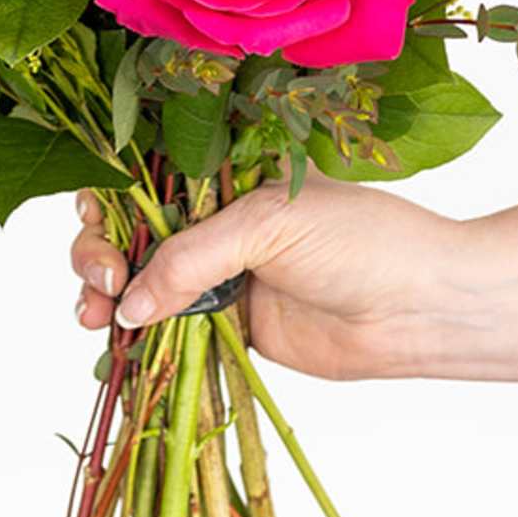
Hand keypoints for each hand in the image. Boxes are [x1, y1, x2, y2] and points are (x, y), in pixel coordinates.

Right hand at [68, 178, 463, 381]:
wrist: (420, 307)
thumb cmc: (359, 240)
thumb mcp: (267, 225)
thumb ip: (191, 260)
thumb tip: (128, 304)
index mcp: (222, 175)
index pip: (143, 179)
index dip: (108, 200)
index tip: (100, 227)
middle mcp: (215, 221)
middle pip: (131, 231)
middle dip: (99, 251)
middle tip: (103, 279)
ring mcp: (221, 274)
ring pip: (142, 282)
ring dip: (106, 295)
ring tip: (97, 316)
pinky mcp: (230, 325)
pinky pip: (170, 328)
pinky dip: (138, 335)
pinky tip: (118, 341)